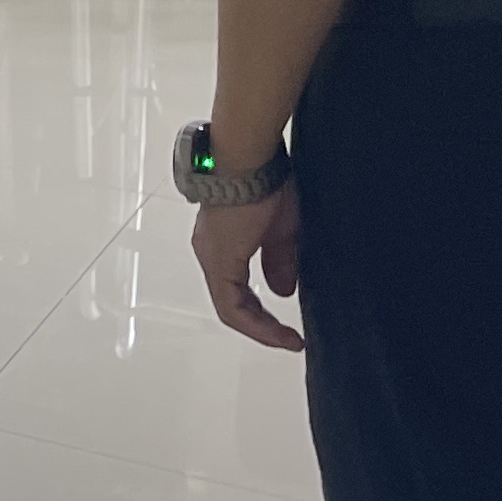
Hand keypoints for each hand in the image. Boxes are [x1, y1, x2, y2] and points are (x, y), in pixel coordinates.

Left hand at [189, 186, 305, 354]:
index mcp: (224, 243)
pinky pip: (230, 305)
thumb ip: (279, 261)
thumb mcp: (281, 230)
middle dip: (262, 324)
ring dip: (260, 327)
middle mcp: (211, 252)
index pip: (237, 290)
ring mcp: (211, 257)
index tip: (290, 329)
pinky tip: (278, 333)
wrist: (249, 159)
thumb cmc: (266, 184)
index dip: (262, 314)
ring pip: (230, 306)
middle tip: (289, 339)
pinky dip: (254, 323)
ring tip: (286, 341)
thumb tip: (281, 292)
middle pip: (232, 302)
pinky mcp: (218, 261)